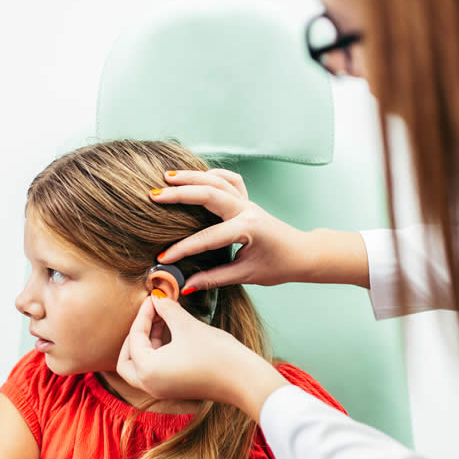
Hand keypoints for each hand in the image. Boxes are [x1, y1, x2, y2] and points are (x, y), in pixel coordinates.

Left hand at [115, 296, 288, 418]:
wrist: (246, 380)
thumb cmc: (217, 354)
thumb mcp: (187, 326)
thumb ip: (167, 310)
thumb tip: (157, 297)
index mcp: (147, 372)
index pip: (134, 339)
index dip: (143, 314)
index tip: (154, 298)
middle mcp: (150, 386)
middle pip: (126, 361)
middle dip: (134, 336)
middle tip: (148, 316)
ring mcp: (163, 391)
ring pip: (140, 367)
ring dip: (147, 343)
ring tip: (162, 319)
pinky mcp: (175, 390)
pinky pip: (155, 371)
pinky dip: (157, 353)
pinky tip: (172, 334)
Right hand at [151, 169, 368, 289]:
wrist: (303, 253)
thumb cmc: (279, 266)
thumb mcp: (246, 275)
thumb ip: (214, 278)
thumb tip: (186, 284)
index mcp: (247, 228)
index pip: (207, 238)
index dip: (183, 249)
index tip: (162, 258)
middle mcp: (246, 209)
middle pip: (209, 194)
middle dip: (180, 194)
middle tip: (155, 196)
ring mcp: (247, 201)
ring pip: (217, 180)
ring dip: (192, 177)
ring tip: (167, 176)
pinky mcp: (248, 200)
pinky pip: (230, 179)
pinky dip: (214, 174)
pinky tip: (198, 176)